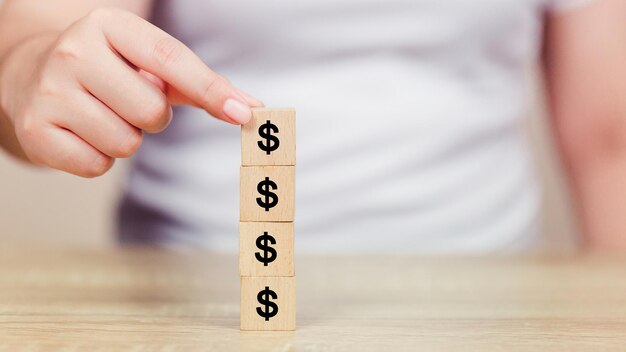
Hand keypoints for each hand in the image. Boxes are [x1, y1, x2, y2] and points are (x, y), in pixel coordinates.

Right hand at [0, 8, 261, 176]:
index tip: (246, 114)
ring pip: (126, 143)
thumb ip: (198, 83)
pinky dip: (99, 158)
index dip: (211, 90)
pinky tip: (82, 133)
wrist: (30, 75)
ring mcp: (50, 91)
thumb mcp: (147, 64)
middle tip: (128, 103)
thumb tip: (250, 109)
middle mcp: (74, 52)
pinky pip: (98, 166)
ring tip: (102, 115)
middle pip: (152, 112)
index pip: (171, 60)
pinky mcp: (34, 131)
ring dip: (125, 138)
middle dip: (152, 118)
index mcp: (109, 26)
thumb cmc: (108, 71)